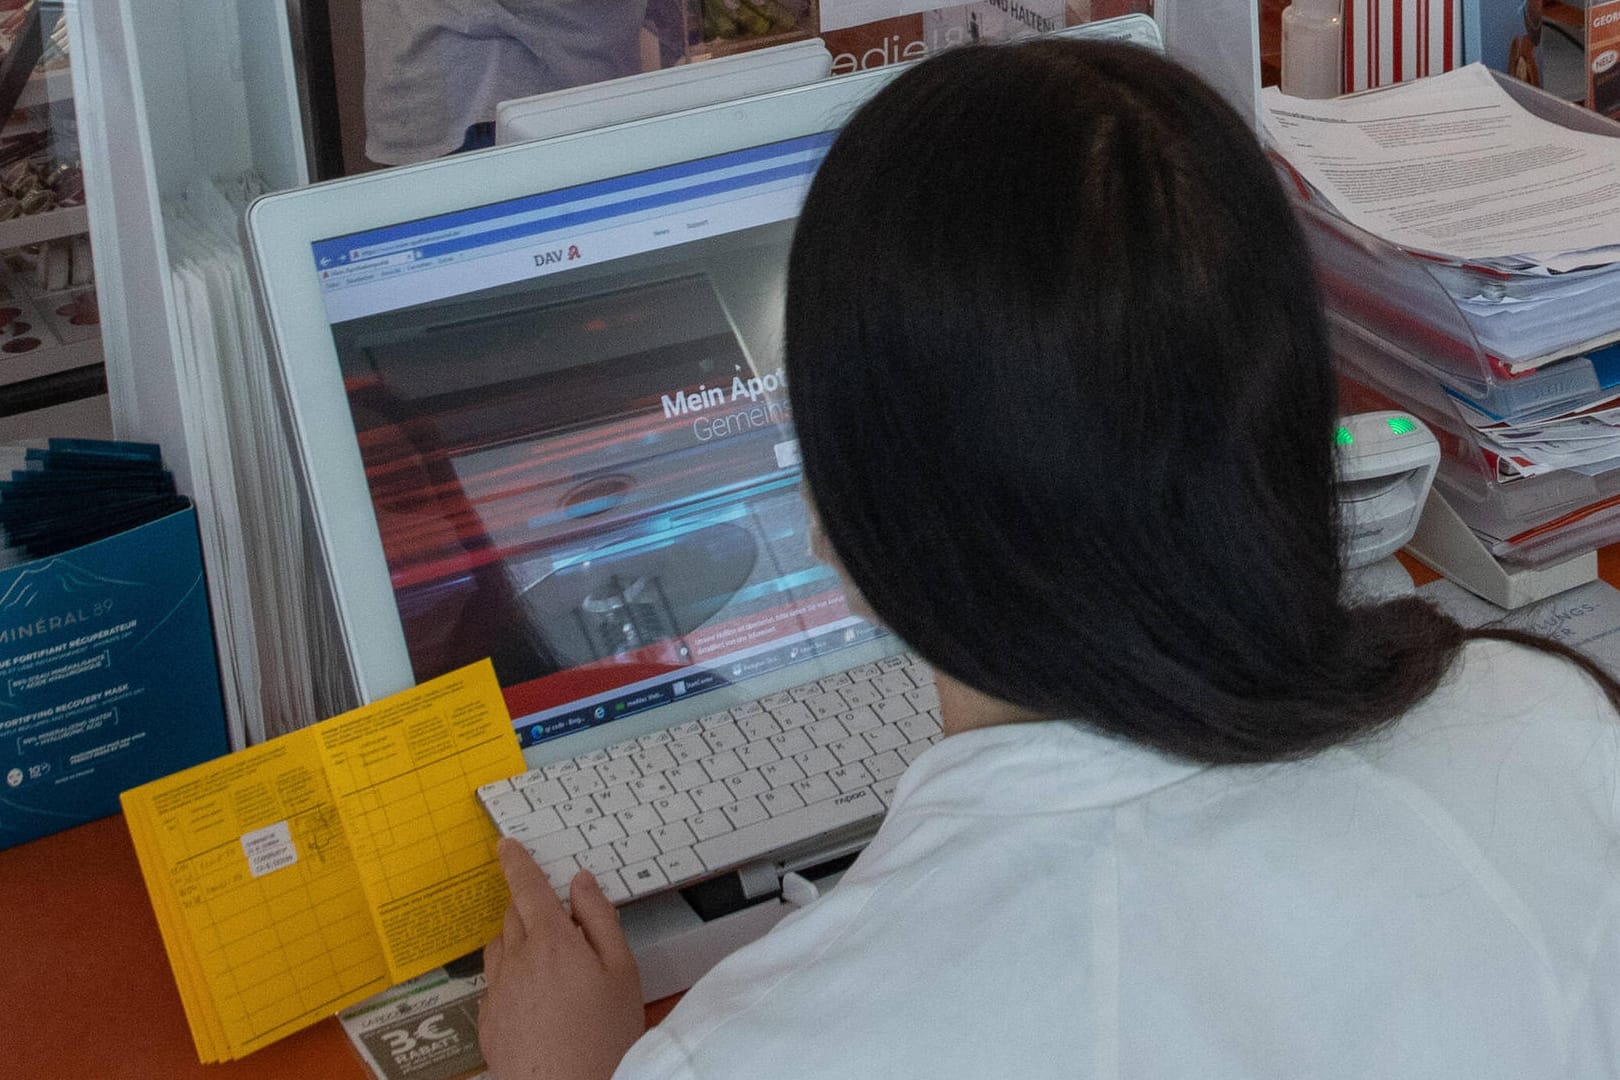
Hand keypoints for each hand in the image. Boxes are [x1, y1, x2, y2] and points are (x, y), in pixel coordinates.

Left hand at [479, 839, 644, 1079]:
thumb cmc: (605, 1038)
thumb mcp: (622, 970)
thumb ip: (600, 919)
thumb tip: (581, 884)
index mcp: (552, 942)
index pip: (527, 887)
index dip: (516, 862)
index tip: (507, 846)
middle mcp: (517, 962)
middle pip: (513, 916)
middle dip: (531, 910)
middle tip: (561, 929)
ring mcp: (498, 993)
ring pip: (499, 948)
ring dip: (518, 943)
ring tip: (551, 969)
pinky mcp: (488, 1022)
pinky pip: (493, 985)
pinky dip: (510, 981)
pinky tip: (537, 1003)